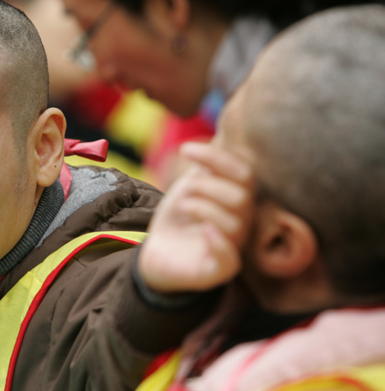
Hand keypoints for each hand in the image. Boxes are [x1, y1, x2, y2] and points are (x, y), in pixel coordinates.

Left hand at [138, 142, 254, 292]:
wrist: (158, 252)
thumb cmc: (179, 218)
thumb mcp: (190, 186)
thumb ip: (207, 165)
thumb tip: (223, 132)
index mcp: (239, 200)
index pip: (244, 173)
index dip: (217, 157)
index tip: (185, 149)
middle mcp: (242, 223)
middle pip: (242, 197)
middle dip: (208, 186)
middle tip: (185, 189)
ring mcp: (232, 247)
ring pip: (235, 224)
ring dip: (203, 207)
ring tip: (183, 206)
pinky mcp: (218, 270)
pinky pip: (229, 260)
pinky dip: (218, 242)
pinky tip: (203, 230)